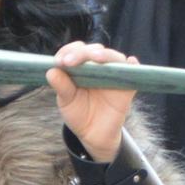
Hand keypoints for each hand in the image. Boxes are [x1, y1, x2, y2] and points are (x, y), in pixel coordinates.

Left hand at [48, 42, 139, 161]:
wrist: (94, 135)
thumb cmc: (79, 113)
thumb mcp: (66, 101)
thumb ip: (61, 86)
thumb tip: (51, 71)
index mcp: (82, 66)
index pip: (76, 50)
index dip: (67, 51)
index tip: (58, 61)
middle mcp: (99, 66)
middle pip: (94, 50)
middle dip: (82, 53)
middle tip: (69, 62)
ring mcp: (114, 74)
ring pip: (113, 57)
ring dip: (105, 55)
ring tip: (96, 58)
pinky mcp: (127, 86)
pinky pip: (134, 72)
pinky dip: (133, 65)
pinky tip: (131, 62)